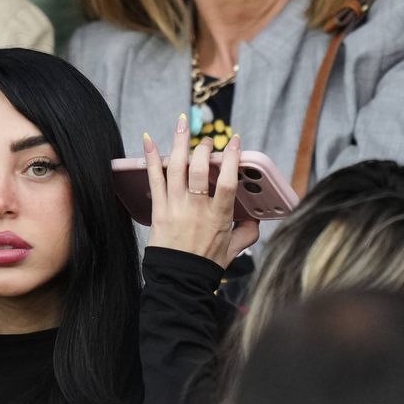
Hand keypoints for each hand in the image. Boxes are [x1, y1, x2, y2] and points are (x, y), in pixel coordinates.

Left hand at [144, 114, 258, 268]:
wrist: (179, 281)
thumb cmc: (206, 266)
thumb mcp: (233, 250)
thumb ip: (247, 232)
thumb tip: (256, 219)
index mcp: (218, 215)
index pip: (227, 180)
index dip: (231, 158)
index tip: (234, 141)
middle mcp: (196, 208)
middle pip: (199, 169)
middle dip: (204, 148)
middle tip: (207, 141)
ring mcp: (175, 207)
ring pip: (176, 168)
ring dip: (179, 142)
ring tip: (182, 122)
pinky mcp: (158, 210)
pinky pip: (154, 179)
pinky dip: (150, 158)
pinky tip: (148, 140)